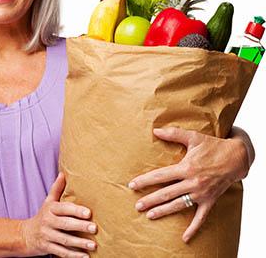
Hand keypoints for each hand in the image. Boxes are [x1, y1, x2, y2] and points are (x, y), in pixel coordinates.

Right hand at [21, 172, 96, 257]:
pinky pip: (61, 253)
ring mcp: (47, 236)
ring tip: (93, 245)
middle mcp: (48, 222)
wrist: (26, 235)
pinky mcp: (47, 248)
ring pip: (65, 240)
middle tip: (94, 228)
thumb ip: (56, 188)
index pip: (64, 209)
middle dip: (80, 227)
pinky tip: (85, 257)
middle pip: (65, 225)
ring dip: (80, 244)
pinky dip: (73, 256)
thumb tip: (63, 173)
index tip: (89, 213)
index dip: (76, 211)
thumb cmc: (43, 216)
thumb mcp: (48, 202)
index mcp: (50, 209)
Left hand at [128, 127, 248, 242]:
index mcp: (186, 167)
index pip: (161, 176)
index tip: (132, 185)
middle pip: (167, 193)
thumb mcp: (193, 136)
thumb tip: (155, 130)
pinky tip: (184, 237)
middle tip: (137, 205)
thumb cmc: (212, 145)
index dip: (145, 180)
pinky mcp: (210, 200)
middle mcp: (192, 182)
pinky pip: (201, 217)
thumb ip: (173, 134)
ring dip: (164, 211)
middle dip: (150, 200)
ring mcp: (201, 193)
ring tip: (149, 215)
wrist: (236, 157)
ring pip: (179, 205)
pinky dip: (193, 228)